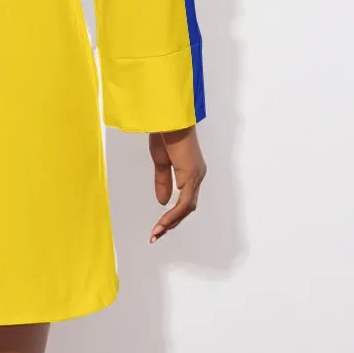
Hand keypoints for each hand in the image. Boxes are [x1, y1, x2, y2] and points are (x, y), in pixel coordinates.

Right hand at [148, 126, 205, 242]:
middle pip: (187, 207)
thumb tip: (162, 202)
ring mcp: (196, 176)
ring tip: (157, 232)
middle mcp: (197, 175)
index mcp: (190, 171)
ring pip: (187, 207)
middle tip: (156, 234)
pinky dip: (173, 214)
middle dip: (172, 222)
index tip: (158, 224)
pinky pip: (184, 202)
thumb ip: (163, 181)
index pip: (184, 199)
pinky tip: (163, 221)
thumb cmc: (164, 133)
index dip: (172, 213)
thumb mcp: (161, 162)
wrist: (168, 118)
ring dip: (171, 221)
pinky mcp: (192, 175)